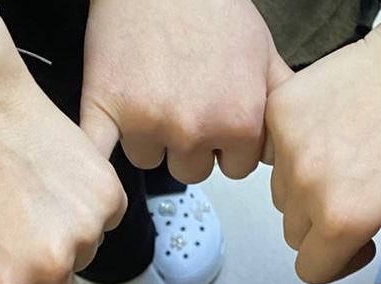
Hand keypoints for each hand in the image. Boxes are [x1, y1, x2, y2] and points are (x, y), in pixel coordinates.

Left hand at [0, 21, 126, 283]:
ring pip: (82, 258)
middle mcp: (50, 267)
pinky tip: (54, 186)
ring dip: (64, 240)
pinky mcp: (106, 198)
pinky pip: (105, 219)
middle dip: (38, 276)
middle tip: (15, 235)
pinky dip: (87, 207)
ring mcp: (84, 232)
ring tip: (31, 203)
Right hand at [80, 0, 291, 181]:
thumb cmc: (211, 4)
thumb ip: (278, 100)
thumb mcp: (264, 51)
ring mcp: (146, 123)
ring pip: (148, 160)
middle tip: (181, 102)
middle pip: (191, 170)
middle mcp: (194, 129)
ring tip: (151, 93)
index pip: (235, 168)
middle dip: (188, 144)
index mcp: (239, 121)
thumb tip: (283, 141)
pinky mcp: (104, 111)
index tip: (214, 121)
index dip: (224, 146)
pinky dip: (96, 157)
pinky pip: (98, 155)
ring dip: (148, 137)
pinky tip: (103, 151)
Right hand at [264, 3, 380, 282]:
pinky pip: (275, 151)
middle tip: (359, 203)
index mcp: (342, 216)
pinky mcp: (281, 111)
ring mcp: (288, 145)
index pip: (311, 270)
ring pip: (282, 195)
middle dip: (323, 229)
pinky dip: (296, 151)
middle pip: (294, 234)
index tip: (362, 242)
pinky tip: (333, 141)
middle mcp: (306, 184)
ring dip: (308, 191)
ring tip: (349, 168)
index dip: (338, 264)